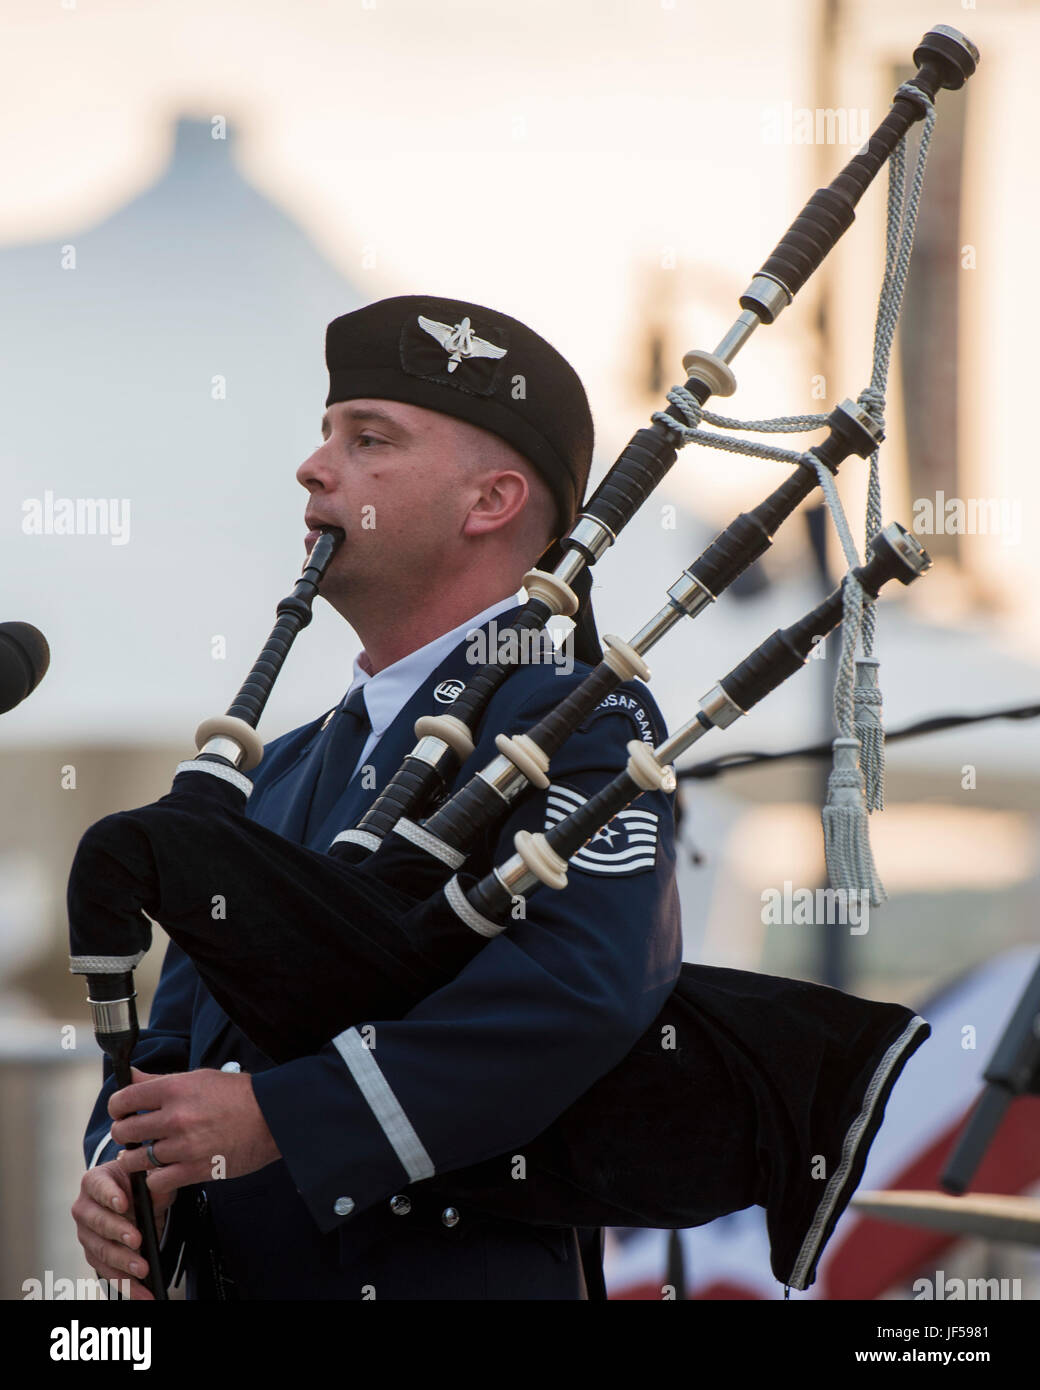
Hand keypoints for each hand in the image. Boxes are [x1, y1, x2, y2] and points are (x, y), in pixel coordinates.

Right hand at [71, 1158, 172, 1300]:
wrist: (130, 1197)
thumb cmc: (137, 1184)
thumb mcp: (149, 1178)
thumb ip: (155, 1184)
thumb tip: (159, 1192)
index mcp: (95, 1181)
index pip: (99, 1186)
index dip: (109, 1195)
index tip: (123, 1204)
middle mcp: (84, 1207)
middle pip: (97, 1222)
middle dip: (118, 1232)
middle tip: (137, 1240)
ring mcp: (85, 1233)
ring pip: (100, 1250)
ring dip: (122, 1262)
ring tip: (142, 1269)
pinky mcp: (93, 1254)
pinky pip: (105, 1271)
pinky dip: (123, 1282)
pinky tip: (140, 1291)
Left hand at [109, 1066, 280, 1198]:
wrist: (273, 1118)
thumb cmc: (237, 1095)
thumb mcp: (198, 1078)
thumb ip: (159, 1081)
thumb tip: (129, 1075)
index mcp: (175, 1088)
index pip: (124, 1099)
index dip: (117, 1107)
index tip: (122, 1111)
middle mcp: (176, 1117)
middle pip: (123, 1131)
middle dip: (124, 1133)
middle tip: (133, 1134)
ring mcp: (184, 1146)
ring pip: (135, 1159)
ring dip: (135, 1158)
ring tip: (144, 1154)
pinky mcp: (195, 1170)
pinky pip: (156, 1180)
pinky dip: (155, 1177)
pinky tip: (163, 1169)